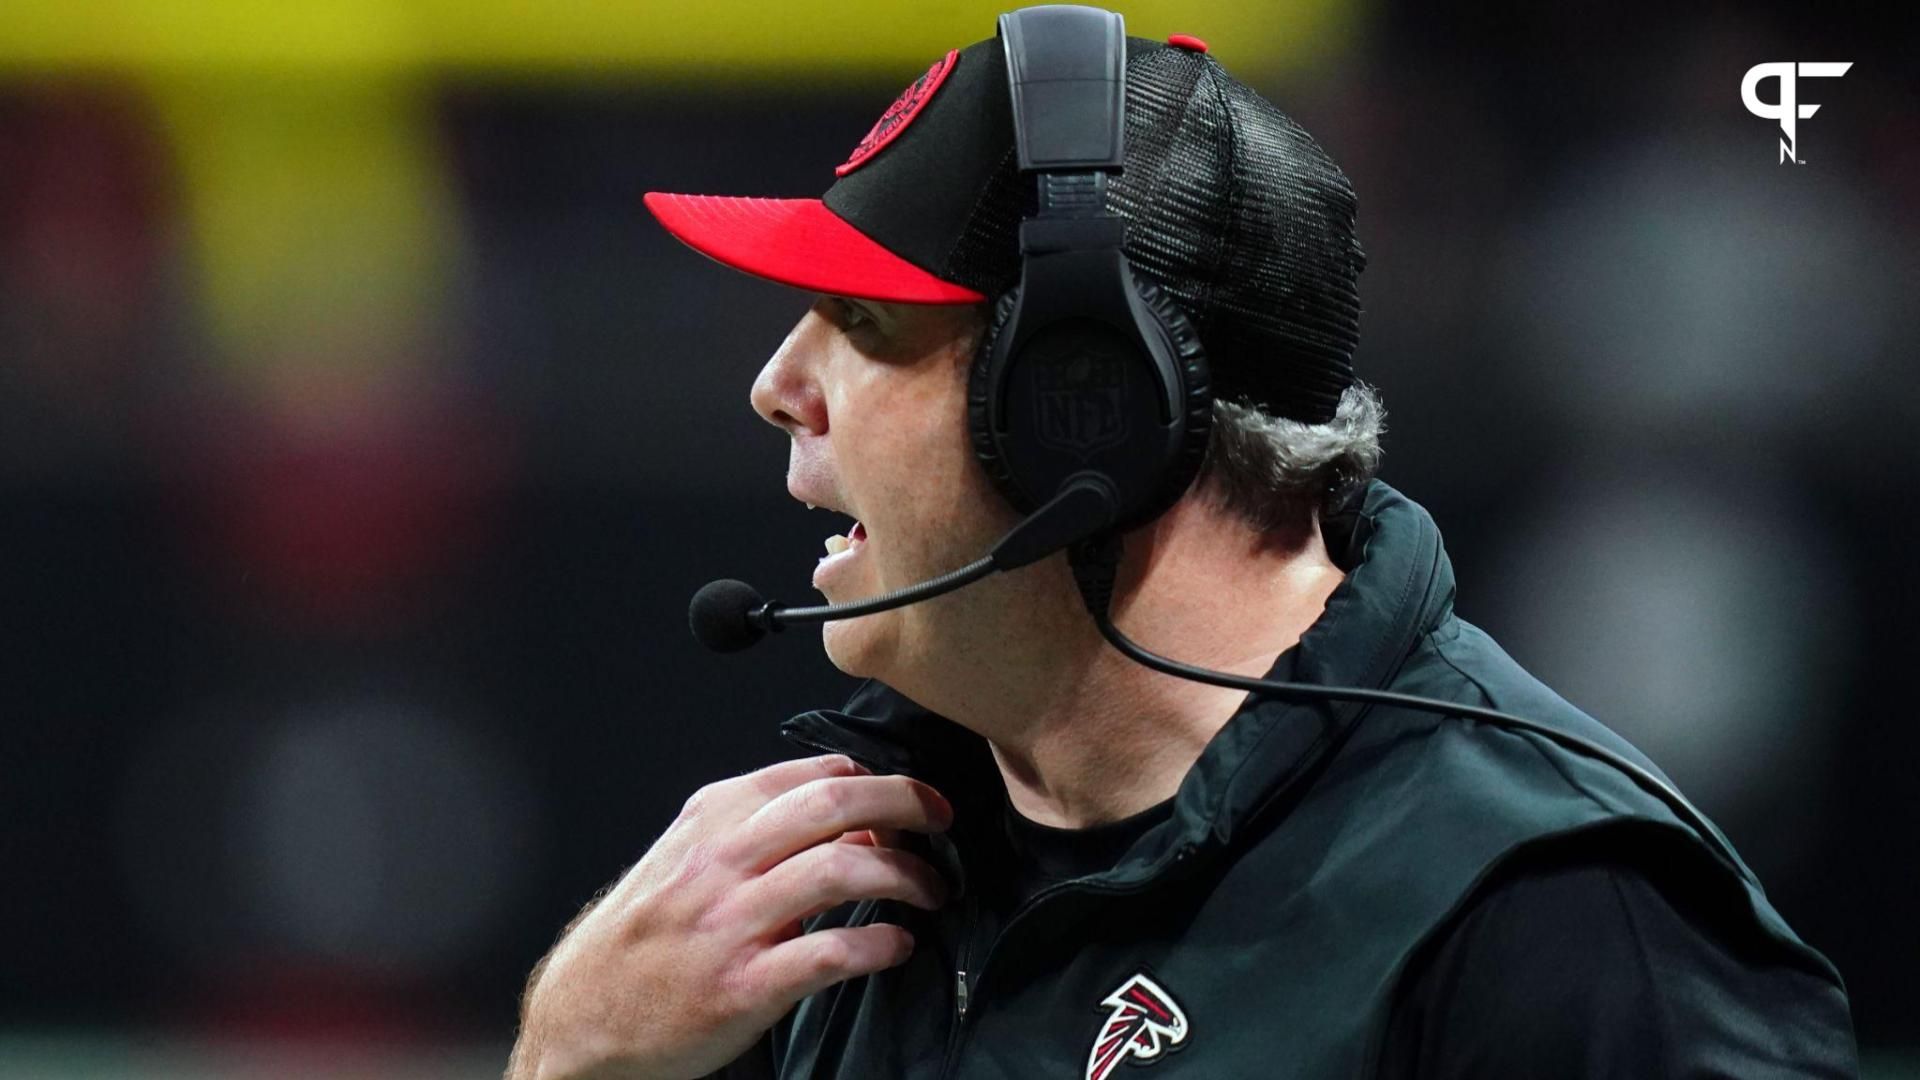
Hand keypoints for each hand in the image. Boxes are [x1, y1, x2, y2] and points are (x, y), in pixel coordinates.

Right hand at [507, 754, 954, 1079]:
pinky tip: (896, 945)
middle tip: (940, 820)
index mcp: (709, 821)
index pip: (810, 774)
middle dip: (904, 802)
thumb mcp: (688, 863)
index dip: (876, 778)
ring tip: (930, 890)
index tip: (910, 797)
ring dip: (905, 875)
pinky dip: (878, 943)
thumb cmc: (642, 941)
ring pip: (841, 869)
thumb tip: (852, 822)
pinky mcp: (742, 987)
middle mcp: (720, 862)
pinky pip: (830, 952)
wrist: (579, 1019)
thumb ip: (759, 834)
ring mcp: (730, 924)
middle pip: (833, 804)